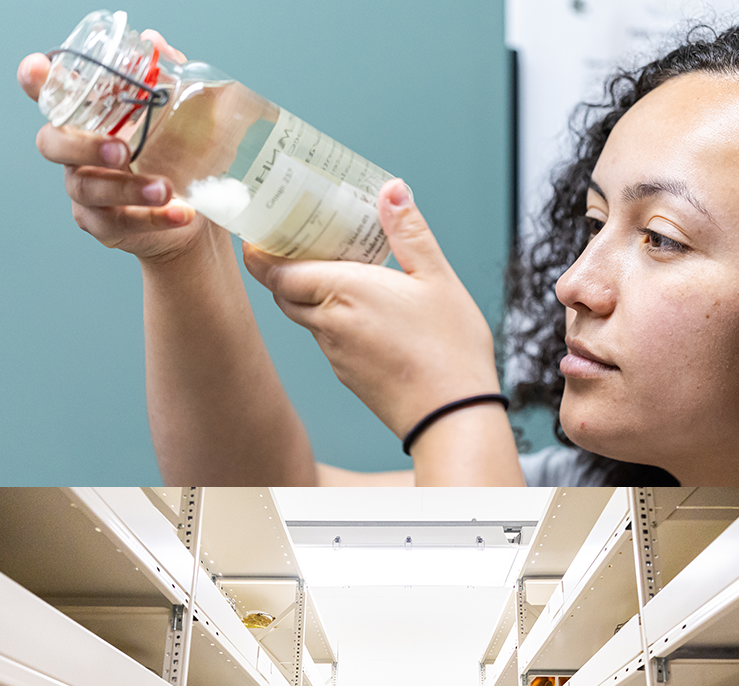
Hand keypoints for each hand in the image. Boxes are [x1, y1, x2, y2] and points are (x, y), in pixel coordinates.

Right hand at [17, 33, 206, 262]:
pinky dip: (153, 219)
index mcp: (88, 120)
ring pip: (87, 188)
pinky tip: (181, 213)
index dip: (37, 83)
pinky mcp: (104, 226)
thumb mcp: (184, 117)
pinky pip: (119, 224)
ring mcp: (86, 192)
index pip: (50, 96)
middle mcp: (76, 155)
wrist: (197, 212)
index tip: (37, 71)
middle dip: (83, 146)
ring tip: (166, 188)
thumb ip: (169, 80)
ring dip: (128, 188)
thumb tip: (158, 44)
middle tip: (121, 150)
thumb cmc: (179, 157)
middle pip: (53, 144)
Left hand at [241, 179, 500, 439]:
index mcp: (343, 290)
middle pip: (284, 291)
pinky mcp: (347, 377)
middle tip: (307, 243)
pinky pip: (328, 340)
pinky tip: (368, 317)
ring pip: (306, 316)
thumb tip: (391, 190)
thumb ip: (410, 233)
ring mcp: (334, 354)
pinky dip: (334, 322)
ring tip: (345, 276)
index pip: (275, 268)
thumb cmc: (451, 350)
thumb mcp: (438, 280)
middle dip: (288, 266)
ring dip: (313, 295)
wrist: (452, 418)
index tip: (266, 230)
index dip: (263, 249)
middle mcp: (328, 322)